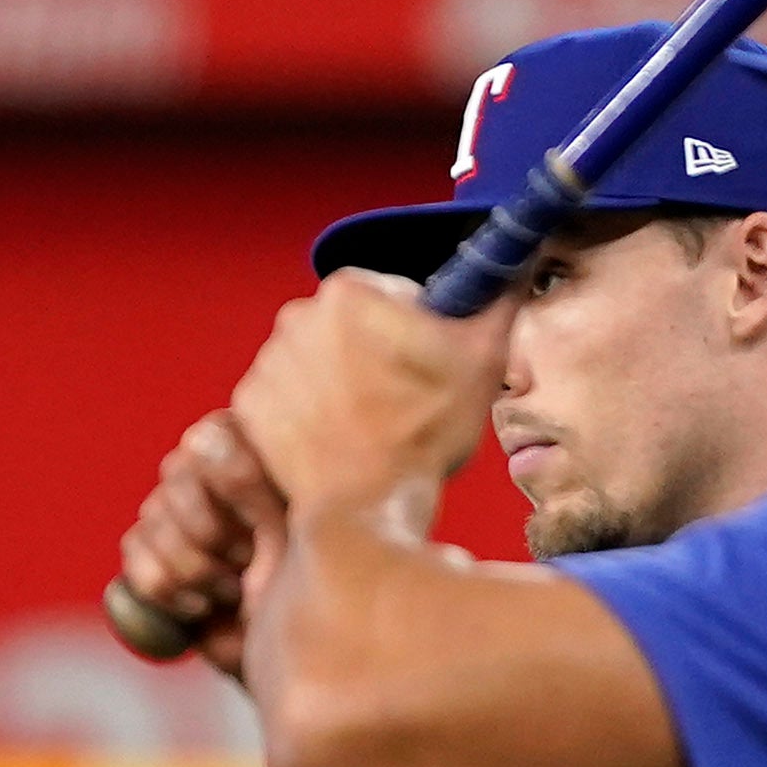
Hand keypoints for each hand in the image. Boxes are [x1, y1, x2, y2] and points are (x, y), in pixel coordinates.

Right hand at [113, 411, 285, 671]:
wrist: (295, 661)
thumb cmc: (313, 594)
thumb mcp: (293, 533)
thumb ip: (248, 481)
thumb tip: (197, 438)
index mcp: (260, 451)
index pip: (211, 438)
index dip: (230, 488)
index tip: (265, 532)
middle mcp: (216, 473)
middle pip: (176, 476)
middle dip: (211, 534)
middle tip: (251, 565)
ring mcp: (180, 511)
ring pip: (151, 515)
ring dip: (192, 569)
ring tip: (232, 593)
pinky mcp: (152, 552)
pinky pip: (132, 550)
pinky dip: (163, 588)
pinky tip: (201, 608)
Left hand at [228, 272, 499, 529]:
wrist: (366, 508)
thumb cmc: (426, 435)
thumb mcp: (483, 359)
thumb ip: (499, 295)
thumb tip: (516, 258)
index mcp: (349, 292)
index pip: (389, 294)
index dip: (413, 328)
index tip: (422, 364)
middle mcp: (296, 318)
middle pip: (346, 326)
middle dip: (370, 353)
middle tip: (399, 400)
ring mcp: (266, 363)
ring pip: (314, 360)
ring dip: (337, 382)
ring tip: (367, 423)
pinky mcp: (249, 405)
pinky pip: (284, 396)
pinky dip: (306, 412)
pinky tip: (333, 436)